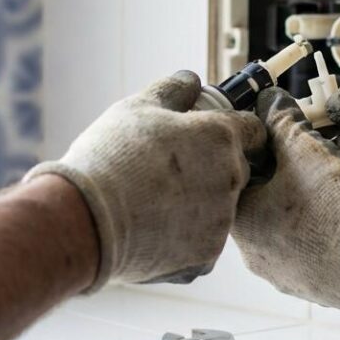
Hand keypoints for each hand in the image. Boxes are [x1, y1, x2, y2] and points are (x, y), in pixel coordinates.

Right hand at [25, 71, 264, 290]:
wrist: (86, 220)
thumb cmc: (112, 158)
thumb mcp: (138, 107)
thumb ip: (173, 89)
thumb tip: (191, 81)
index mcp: (221, 138)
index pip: (253, 130)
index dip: (235, 129)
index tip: (212, 135)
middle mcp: (231, 180)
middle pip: (238, 170)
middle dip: (213, 167)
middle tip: (172, 169)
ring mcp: (220, 222)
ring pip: (219, 209)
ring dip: (198, 204)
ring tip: (154, 201)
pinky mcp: (205, 258)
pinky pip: (201, 242)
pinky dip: (183, 237)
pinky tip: (151, 229)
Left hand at [232, 88, 339, 330]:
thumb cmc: (335, 206)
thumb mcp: (306, 149)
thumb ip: (283, 121)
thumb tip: (268, 99)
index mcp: (240, 221)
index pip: (238, 173)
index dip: (264, 148)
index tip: (287, 137)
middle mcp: (254, 255)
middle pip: (265, 200)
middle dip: (290, 175)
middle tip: (316, 158)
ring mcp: (284, 276)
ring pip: (290, 226)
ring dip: (309, 203)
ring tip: (337, 186)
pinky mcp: (314, 288)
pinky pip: (313, 250)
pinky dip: (326, 231)